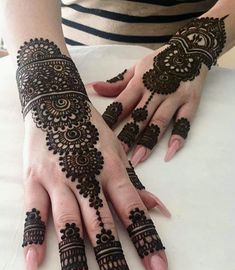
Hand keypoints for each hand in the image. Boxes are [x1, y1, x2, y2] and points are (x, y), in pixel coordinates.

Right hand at [18, 38, 173, 269]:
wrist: (54, 99)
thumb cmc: (90, 128)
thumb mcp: (118, 151)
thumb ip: (136, 184)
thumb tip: (161, 211)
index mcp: (112, 171)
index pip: (136, 217)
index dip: (151, 250)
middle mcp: (87, 179)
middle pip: (105, 232)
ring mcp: (58, 181)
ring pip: (69, 230)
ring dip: (76, 269)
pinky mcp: (33, 182)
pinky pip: (33, 216)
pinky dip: (32, 243)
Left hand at [90, 16, 226, 164]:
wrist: (191, 48)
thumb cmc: (159, 61)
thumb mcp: (137, 68)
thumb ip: (117, 82)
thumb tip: (93, 88)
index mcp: (140, 82)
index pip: (122, 103)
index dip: (111, 120)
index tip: (102, 136)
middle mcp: (156, 91)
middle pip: (139, 116)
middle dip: (127, 136)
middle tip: (117, 155)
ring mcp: (174, 97)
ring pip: (159, 122)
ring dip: (148, 141)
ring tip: (138, 158)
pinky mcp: (191, 102)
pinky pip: (185, 122)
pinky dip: (179, 136)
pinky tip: (170, 152)